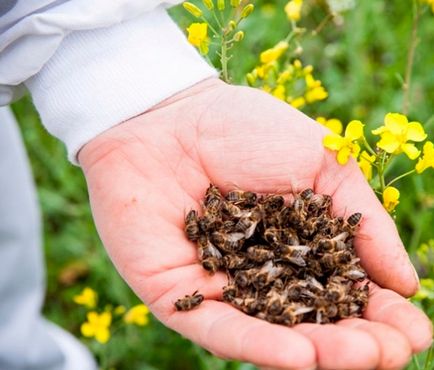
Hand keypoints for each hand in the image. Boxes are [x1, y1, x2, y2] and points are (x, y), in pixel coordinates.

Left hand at [79, 78, 431, 369]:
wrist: (169, 116)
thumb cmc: (246, 130)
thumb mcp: (322, 163)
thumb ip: (361, 222)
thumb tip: (406, 282)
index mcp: (298, 245)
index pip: (344, 290)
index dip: (381, 312)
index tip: (415, 328)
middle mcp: (262, 274)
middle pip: (311, 321)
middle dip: (356, 340)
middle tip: (392, 350)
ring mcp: (221, 287)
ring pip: (271, 334)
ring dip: (318, 351)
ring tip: (362, 355)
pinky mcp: (178, 295)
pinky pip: (218, 328)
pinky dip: (257, 345)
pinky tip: (300, 356)